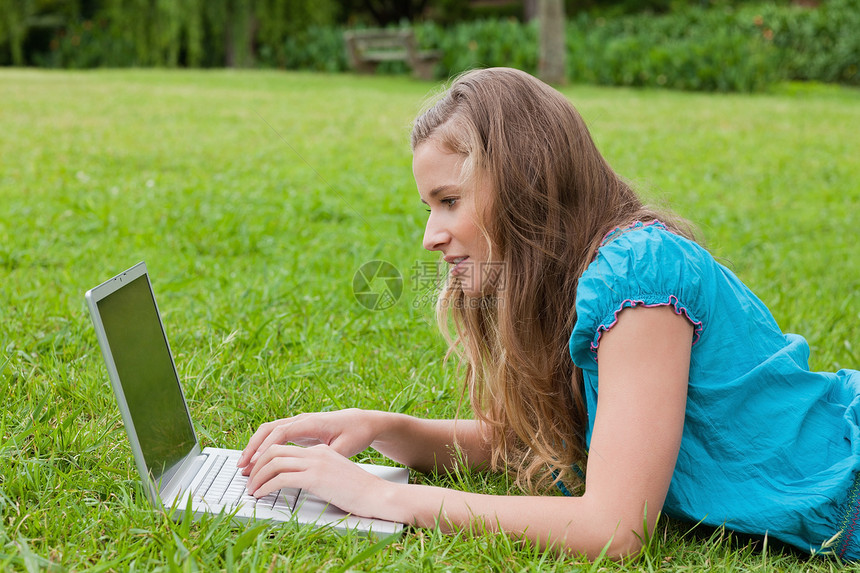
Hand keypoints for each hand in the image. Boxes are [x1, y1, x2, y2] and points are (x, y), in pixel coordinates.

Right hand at [236, 409, 380, 475]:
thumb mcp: (346, 447)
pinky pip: (274, 436)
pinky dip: (263, 446)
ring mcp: (298, 424)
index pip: (283, 432)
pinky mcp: (298, 430)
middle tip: (241, 465)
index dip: (268, 446)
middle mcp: (302, 420)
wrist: (361, 422)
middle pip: (269, 429)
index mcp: (312, 423)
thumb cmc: (355, 433)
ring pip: (269, 431)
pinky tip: (256, 461)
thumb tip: (313, 466)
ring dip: (255, 447)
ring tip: (243, 465)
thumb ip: (328, 455)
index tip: (256, 460)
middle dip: (253, 447)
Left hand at [246, 443, 392, 518]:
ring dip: (258, 476)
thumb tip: (299, 481)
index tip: (256, 470)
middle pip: (274, 450)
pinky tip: (262, 494)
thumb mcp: (335, 475)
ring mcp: (315, 463)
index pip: (284, 447)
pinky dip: (266, 486)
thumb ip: (317, 472)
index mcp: (320, 450)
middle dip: (256, 464)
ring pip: (273, 462)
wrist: (376, 494)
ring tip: (252, 489)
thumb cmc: (359, 489)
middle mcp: (316, 452)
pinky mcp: (315, 477)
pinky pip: (281, 478)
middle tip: (247, 478)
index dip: (265, 457)